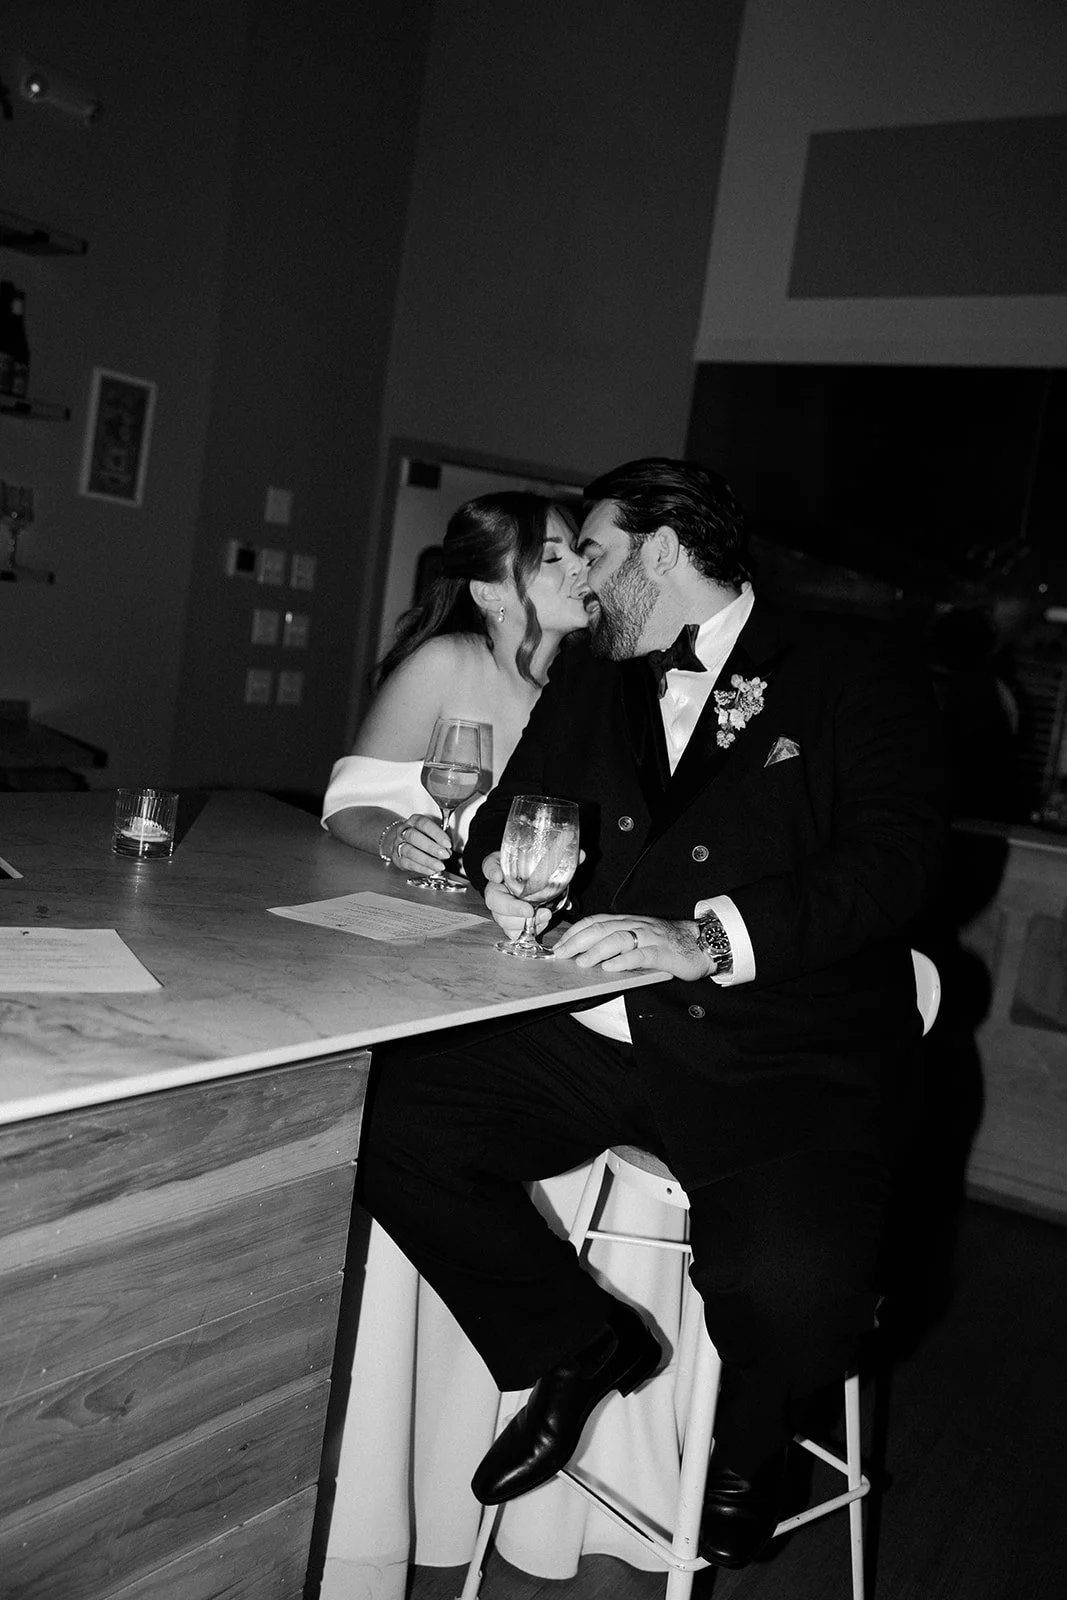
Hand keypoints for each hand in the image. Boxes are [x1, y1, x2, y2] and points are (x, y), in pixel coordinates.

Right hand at [386, 813, 452, 875]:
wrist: (400, 841)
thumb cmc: (420, 835)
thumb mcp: (430, 831)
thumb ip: (439, 838)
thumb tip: (448, 850)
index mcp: (414, 821)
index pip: (424, 824)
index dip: (437, 834)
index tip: (448, 844)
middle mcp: (404, 831)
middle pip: (414, 837)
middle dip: (431, 847)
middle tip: (445, 855)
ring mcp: (398, 844)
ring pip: (410, 851)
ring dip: (427, 860)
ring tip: (440, 866)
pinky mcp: (397, 858)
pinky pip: (407, 863)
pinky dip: (421, 868)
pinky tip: (431, 870)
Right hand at [481, 850, 563, 940]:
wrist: (531, 883)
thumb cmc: (532, 870)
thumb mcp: (542, 860)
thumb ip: (559, 857)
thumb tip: (581, 855)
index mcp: (502, 867)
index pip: (489, 865)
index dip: (491, 871)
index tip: (498, 876)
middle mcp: (497, 888)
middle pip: (493, 899)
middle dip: (511, 908)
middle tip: (529, 911)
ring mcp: (501, 907)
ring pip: (502, 919)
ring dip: (521, 922)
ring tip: (544, 916)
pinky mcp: (509, 922)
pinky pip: (511, 931)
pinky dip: (525, 932)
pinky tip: (540, 925)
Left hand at [551, 914, 711, 980]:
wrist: (701, 942)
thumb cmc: (668, 942)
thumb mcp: (640, 936)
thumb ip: (618, 941)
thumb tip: (588, 954)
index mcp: (628, 921)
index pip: (596, 921)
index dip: (575, 932)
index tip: (559, 945)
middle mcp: (636, 926)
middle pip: (602, 929)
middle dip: (578, 942)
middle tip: (561, 955)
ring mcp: (649, 938)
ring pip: (618, 939)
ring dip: (597, 951)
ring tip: (582, 962)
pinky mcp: (662, 952)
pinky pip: (640, 955)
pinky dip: (623, 961)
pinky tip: (610, 968)